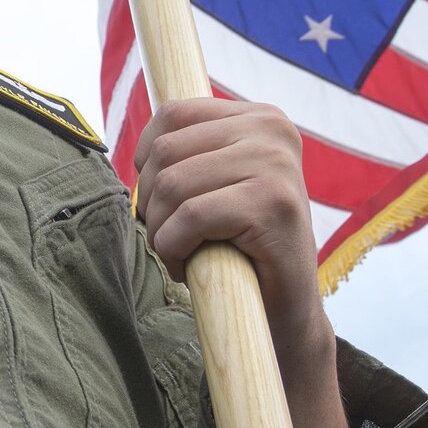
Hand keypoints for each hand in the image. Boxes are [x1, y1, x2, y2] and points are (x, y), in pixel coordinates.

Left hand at [134, 97, 354, 427]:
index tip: (164, 202)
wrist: (286, 312)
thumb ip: (190, 149)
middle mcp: (272, 130)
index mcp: (260, 117)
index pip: (172, 115)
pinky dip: (174, 249)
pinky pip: (189, 217)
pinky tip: (191, 267)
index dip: (147, 161)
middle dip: (153, 203)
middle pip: (165, 152)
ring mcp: (276, 164)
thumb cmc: (241, 246)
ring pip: (172, 186)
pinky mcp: (272, 204)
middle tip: (176, 237)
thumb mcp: (218, 181)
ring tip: (186, 253)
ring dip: (162, 231)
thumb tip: (142, 144)